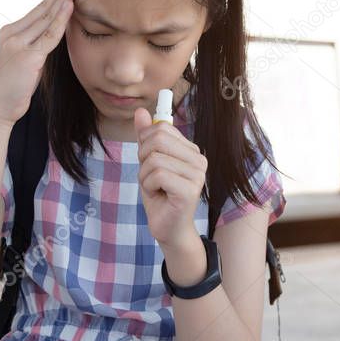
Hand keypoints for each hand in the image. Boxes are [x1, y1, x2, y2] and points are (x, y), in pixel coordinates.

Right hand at [0, 0, 78, 125]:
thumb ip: (36, 44)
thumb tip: (54, 32)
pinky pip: (48, 36)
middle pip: (41, 7)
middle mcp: (12, 33)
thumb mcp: (25, 59)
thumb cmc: (14, 87)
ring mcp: (18, 44)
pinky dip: (60, 20)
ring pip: (46, 17)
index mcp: (11, 32)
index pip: (37, 8)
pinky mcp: (27, 57)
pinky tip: (69, 6)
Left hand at [133, 107, 207, 248]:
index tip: (151, 164)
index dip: (146, 144)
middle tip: (150, 177)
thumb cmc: (160, 196)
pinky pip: (157, 175)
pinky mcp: (190, 189)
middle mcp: (199, 159)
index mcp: (191, 150)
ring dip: (145, 177)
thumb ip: (146, 138)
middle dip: (143, 159)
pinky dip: (149, 186)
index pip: (161, 128)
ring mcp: (197, 174)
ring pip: (154, 159)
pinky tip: (159, 196)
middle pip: (157, 139)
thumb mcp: (148, 163)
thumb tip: (140, 111)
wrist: (168, 229)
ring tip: (155, 189)